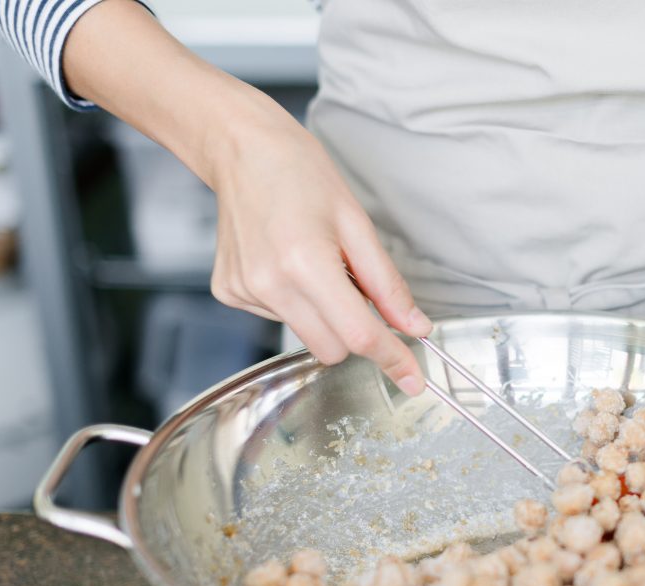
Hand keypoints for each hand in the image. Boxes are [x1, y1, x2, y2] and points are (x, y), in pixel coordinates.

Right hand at [206, 103, 431, 393]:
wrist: (240, 147)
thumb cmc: (300, 173)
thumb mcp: (357, 224)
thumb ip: (388, 284)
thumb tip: (415, 326)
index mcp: (305, 264)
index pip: (359, 335)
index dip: (392, 358)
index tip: (412, 379)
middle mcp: (269, 284)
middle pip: (333, 348)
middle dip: (355, 332)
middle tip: (356, 287)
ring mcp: (244, 291)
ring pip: (307, 335)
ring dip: (323, 314)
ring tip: (313, 262)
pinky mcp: (229, 291)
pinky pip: (280, 318)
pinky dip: (295, 301)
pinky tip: (286, 262)